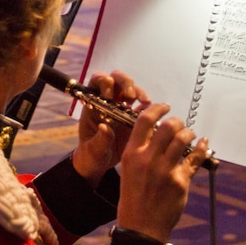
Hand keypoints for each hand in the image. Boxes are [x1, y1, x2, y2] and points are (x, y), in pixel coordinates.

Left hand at [71, 71, 146, 187]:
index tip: (109, 96)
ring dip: (138, 91)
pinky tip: (153, 112)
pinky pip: (142, 105)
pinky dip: (148, 106)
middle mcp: (107, 101)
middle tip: (130, 95)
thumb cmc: (92, 155)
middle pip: (116, 79)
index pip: (97, 82)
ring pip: (130, 88)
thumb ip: (100, 140)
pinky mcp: (133, 116)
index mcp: (93, 105)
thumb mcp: (93, 150)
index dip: (104, 84)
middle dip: (124, 82)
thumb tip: (105, 127)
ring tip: (145, 102)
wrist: (102, 165)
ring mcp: (121, 107)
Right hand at [115, 105, 209, 242]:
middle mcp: (149, 159)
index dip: (157, 109)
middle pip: (168, 126)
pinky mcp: (181, 181)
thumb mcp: (128, 169)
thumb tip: (155, 132)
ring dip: (189, 133)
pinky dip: (202, 148)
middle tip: (179, 125)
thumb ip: (141, 150)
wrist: (141, 226)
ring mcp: (166, 170)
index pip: (144, 120)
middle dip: (177, 122)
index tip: (165, 107)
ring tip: (190, 135)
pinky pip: (195, 158)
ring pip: (183, 139)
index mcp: (132, 154)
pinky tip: (204, 144)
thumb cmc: (133, 197)